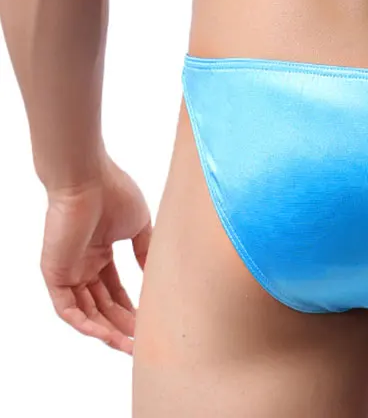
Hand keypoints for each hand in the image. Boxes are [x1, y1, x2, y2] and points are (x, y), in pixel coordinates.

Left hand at [40, 153, 151, 354]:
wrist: (88, 179)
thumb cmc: (114, 193)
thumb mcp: (139, 225)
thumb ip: (145, 251)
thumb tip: (154, 274)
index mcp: (100, 252)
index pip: (114, 289)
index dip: (130, 307)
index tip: (148, 322)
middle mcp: (83, 264)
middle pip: (101, 305)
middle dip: (121, 324)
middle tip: (141, 341)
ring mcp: (68, 271)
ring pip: (86, 312)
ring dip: (106, 331)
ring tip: (128, 345)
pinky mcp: (55, 275)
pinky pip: (68, 309)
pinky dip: (86, 325)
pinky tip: (106, 336)